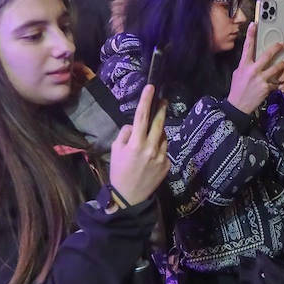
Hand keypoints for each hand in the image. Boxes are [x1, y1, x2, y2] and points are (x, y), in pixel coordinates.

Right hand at [108, 84, 169, 205]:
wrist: (130, 196)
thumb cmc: (119, 171)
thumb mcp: (115, 150)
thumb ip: (125, 134)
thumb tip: (134, 126)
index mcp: (135, 143)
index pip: (141, 116)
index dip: (146, 100)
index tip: (151, 87)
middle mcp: (150, 148)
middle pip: (159, 123)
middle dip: (161, 109)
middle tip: (163, 100)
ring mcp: (161, 157)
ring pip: (163, 137)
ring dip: (158, 133)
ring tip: (149, 139)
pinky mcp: (167, 165)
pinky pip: (164, 150)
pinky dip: (159, 148)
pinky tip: (150, 157)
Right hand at [228, 27, 283, 113]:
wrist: (238, 106)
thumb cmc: (238, 88)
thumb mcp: (238, 73)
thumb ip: (246, 64)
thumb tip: (252, 57)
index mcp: (243, 65)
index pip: (247, 47)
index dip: (251, 35)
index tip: (254, 24)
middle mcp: (252, 71)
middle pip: (266, 55)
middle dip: (275, 48)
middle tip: (281, 44)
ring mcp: (260, 79)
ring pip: (276, 68)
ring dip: (281, 65)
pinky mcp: (267, 88)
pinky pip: (277, 82)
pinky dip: (279, 81)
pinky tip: (281, 82)